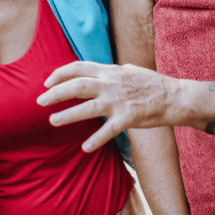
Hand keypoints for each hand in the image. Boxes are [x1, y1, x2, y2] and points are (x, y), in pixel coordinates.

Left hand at [38, 61, 179, 151]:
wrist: (174, 97)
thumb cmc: (151, 84)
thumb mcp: (128, 70)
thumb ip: (109, 72)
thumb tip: (92, 73)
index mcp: (110, 71)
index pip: (79, 67)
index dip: (60, 73)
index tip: (46, 82)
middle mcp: (111, 83)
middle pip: (77, 86)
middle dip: (55, 93)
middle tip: (40, 101)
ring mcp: (119, 101)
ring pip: (87, 107)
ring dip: (67, 115)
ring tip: (53, 121)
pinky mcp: (128, 117)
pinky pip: (108, 130)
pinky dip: (95, 139)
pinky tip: (85, 147)